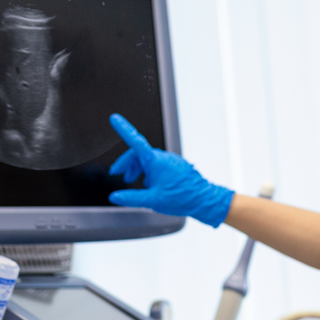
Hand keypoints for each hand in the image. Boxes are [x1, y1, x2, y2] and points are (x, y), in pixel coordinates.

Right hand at [107, 114, 233, 227]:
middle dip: (126, 163)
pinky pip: (157, 165)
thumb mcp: (152, 200)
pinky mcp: (176, 166)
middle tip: (117, 174)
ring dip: (137, 169)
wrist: (204, 200)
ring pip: (148, 160)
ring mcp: (170, 161)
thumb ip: (131, 198)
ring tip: (132, 181)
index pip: (135, 142)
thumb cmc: (182, 198)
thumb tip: (115, 197)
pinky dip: (148, 171)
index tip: (115, 119)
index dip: (123, 130)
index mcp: (155, 161)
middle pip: (138, 154)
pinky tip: (148, 184)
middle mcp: (163, 157)